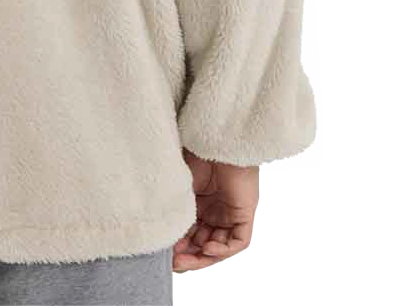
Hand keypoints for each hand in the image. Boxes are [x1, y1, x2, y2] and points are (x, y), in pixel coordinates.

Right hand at [172, 149, 257, 271]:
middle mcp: (216, 211)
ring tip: (187, 258)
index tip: (164, 255)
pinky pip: (237, 241)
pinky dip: (223, 248)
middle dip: (189, 255)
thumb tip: (158, 232)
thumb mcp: (179, 188)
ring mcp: (230, 213)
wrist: (215, 140)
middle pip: (204, 242)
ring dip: (204, 256)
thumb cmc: (194, 153)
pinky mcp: (244, 213)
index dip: (179, 246)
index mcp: (199, 203)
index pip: (191, 233)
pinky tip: (207, 247)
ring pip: (220, 245)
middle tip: (174, 262)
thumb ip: (174, 209)